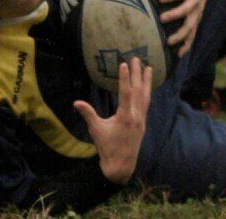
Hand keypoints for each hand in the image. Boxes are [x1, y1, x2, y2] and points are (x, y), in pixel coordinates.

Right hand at [76, 59, 151, 184]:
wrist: (121, 166)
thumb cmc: (107, 147)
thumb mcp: (96, 131)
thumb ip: (88, 114)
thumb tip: (76, 102)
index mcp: (125, 117)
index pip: (126, 93)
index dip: (125, 78)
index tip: (125, 64)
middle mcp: (136, 117)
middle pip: (139, 91)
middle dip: (138, 74)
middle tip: (138, 58)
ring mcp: (141, 120)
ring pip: (146, 97)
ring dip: (147, 82)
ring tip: (149, 68)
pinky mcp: (142, 123)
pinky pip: (146, 104)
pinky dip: (147, 93)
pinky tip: (147, 87)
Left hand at [150, 0, 209, 54]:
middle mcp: (196, 1)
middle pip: (187, 11)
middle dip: (175, 15)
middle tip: (161, 19)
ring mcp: (197, 13)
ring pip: (191, 26)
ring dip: (181, 35)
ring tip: (168, 41)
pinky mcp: (196, 20)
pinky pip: (193, 35)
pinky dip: (187, 45)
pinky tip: (178, 54)